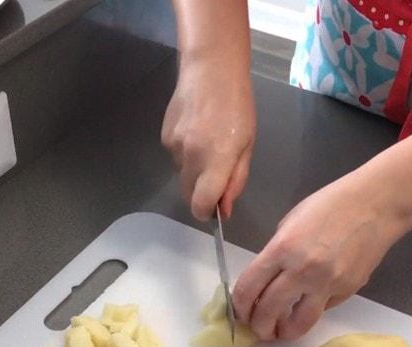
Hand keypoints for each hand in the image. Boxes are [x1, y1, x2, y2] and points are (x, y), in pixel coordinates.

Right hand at [161, 58, 255, 220]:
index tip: (214, 209)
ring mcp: (174, 146)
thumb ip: (235, 179)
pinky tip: (196, 131)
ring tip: (208, 142)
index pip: (201, 204)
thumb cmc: (238, 105)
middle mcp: (191, 157)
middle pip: (188, 194)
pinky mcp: (164, 136)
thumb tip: (224, 207)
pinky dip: (185, 153)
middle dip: (201, 193)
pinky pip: (175, 157)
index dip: (206, 212)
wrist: (210, 69)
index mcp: (216, 160)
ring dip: (194, 170)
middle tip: (217, 174)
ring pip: (182, 174)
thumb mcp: (247, 144)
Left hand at [232, 171, 411, 339]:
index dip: (239, 306)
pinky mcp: (347, 291)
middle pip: (268, 310)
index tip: (240, 311)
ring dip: (283, 332)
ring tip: (278, 333)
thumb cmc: (331, 204)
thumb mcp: (290, 222)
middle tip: (257, 327)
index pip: (249, 287)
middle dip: (258, 325)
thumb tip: (267, 280)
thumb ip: (276, 252)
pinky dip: (311, 311)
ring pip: (298, 323)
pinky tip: (307, 306)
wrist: (375, 205)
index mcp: (282, 248)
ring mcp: (327, 284)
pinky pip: (322, 309)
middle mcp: (302, 270)